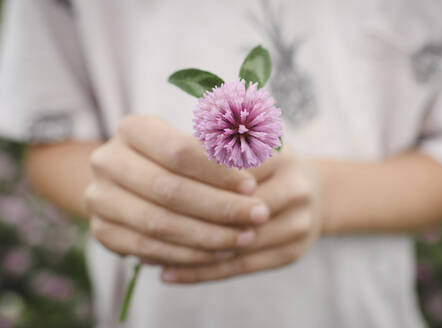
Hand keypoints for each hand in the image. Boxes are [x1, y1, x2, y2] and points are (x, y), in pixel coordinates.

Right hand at [85, 115, 270, 265]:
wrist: (129, 181)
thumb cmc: (175, 158)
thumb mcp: (194, 143)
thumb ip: (221, 148)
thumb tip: (261, 155)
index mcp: (132, 129)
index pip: (180, 151)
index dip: (218, 171)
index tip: (252, 186)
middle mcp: (108, 161)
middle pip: (170, 190)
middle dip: (221, 207)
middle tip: (258, 215)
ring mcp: (99, 198)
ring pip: (160, 223)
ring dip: (209, 236)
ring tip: (245, 238)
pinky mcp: (103, 231)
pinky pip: (149, 249)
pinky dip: (188, 255)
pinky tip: (219, 254)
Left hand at [158, 149, 321, 282]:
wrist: (313, 193)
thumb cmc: (264, 167)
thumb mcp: (242, 145)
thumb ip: (210, 148)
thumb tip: (160, 165)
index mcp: (278, 154)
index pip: (225, 172)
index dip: (187, 183)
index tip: (148, 186)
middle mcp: (295, 187)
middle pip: (232, 211)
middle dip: (186, 220)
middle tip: (142, 225)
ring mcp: (298, 223)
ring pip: (233, 244)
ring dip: (188, 253)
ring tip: (147, 254)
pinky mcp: (292, 252)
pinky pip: (241, 267)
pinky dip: (202, 272)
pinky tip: (170, 273)